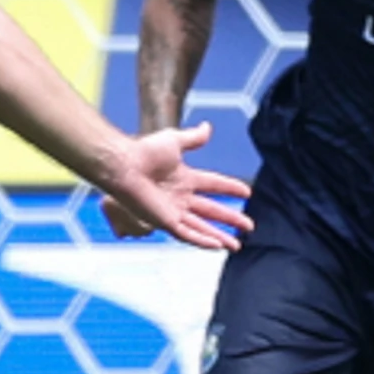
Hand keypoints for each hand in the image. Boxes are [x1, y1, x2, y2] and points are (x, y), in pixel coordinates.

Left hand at [93, 122, 251, 249]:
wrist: (125, 166)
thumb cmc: (144, 151)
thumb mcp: (174, 141)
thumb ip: (193, 138)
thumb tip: (207, 127)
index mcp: (184, 177)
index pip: (213, 184)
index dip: (230, 187)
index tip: (247, 192)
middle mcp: (180, 196)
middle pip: (212, 210)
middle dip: (231, 218)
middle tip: (249, 226)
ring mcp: (173, 211)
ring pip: (202, 227)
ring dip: (220, 236)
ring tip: (236, 244)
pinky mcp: (165, 222)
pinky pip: (188, 234)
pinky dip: (202, 240)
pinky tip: (217, 245)